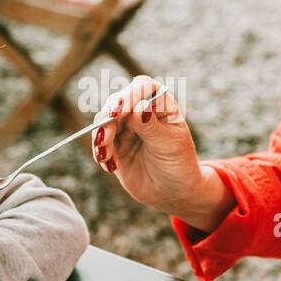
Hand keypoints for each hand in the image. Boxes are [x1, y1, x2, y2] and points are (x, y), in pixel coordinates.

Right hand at [91, 75, 233, 231]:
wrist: (174, 193)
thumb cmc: (179, 165)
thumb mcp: (170, 145)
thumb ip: (151, 126)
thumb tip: (139, 106)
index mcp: (161, 105)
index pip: (143, 87)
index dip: (130, 94)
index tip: (121, 110)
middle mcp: (141, 112)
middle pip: (118, 101)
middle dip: (109, 116)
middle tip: (105, 134)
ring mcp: (126, 128)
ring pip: (104, 121)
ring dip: (101, 136)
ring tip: (105, 155)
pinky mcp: (115, 146)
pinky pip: (100, 143)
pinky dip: (100, 152)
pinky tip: (110, 166)